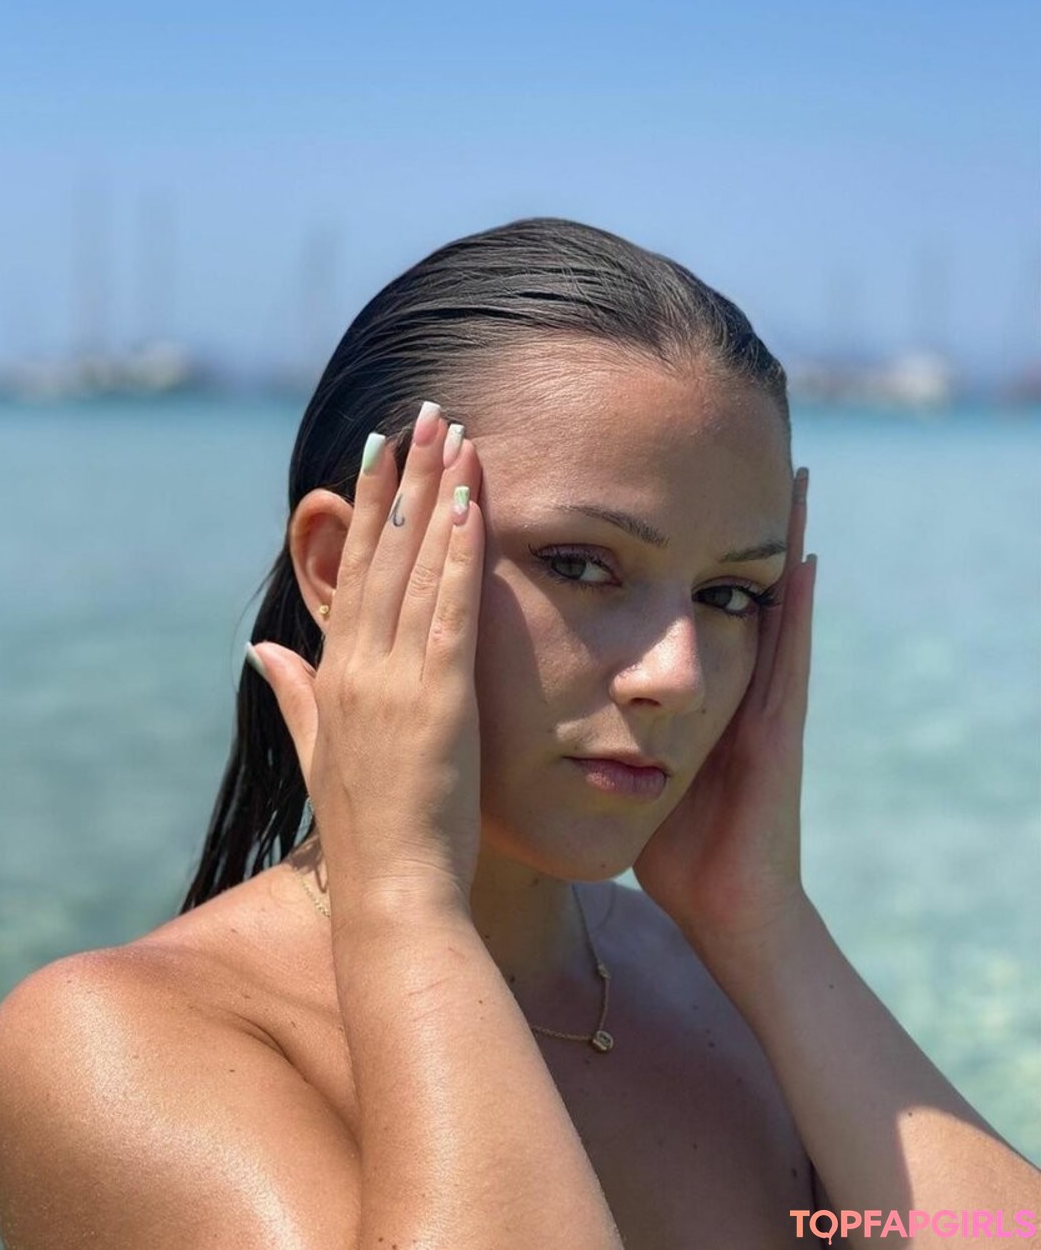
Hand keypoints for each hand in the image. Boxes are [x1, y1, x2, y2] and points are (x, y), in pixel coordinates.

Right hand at [248, 404, 484, 921]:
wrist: (394, 892)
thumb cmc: (368, 831)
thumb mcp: (320, 753)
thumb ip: (292, 694)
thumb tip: (261, 646)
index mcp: (333, 676)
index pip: (353, 573)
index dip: (366, 508)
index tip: (380, 451)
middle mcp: (357, 667)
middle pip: (383, 553)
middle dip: (405, 477)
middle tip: (424, 413)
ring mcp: (395, 680)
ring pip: (416, 568)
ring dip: (438, 495)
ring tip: (453, 433)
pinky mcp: (439, 700)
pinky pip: (450, 611)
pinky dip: (462, 553)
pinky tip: (477, 504)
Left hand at [633, 468, 815, 962]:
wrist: (727, 909)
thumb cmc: (680, 851)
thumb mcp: (635, 779)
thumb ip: (609, 741)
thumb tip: (559, 712)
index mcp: (697, 699)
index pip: (690, 607)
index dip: (687, 551)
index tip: (673, 489)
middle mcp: (735, 690)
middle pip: (734, 591)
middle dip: (739, 528)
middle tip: (749, 455)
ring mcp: (764, 706)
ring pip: (772, 608)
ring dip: (781, 545)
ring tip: (790, 477)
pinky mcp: (779, 730)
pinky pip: (791, 657)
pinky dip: (798, 608)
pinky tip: (804, 557)